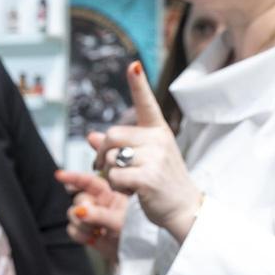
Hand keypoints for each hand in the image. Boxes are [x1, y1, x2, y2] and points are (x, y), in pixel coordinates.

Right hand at [55, 169, 127, 264]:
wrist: (132, 254)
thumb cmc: (134, 233)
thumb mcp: (120, 221)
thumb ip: (99, 215)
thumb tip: (80, 210)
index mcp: (107, 195)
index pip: (88, 182)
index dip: (73, 177)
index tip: (59, 175)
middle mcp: (96, 203)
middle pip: (77, 199)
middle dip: (83, 210)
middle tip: (95, 221)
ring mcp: (89, 217)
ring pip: (72, 214)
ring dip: (82, 225)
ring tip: (97, 232)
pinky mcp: (83, 231)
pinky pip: (71, 229)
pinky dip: (80, 235)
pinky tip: (91, 238)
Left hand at [91, 62, 201, 242]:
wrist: (184, 209)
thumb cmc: (161, 182)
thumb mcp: (142, 160)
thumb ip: (117, 147)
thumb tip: (90, 136)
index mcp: (158, 131)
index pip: (146, 103)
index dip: (138, 84)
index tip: (133, 66)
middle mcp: (158, 139)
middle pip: (111, 135)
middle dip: (102, 153)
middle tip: (106, 168)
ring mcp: (155, 157)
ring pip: (111, 156)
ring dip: (109, 172)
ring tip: (125, 181)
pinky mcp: (148, 176)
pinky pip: (114, 175)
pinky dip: (115, 186)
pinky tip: (130, 191)